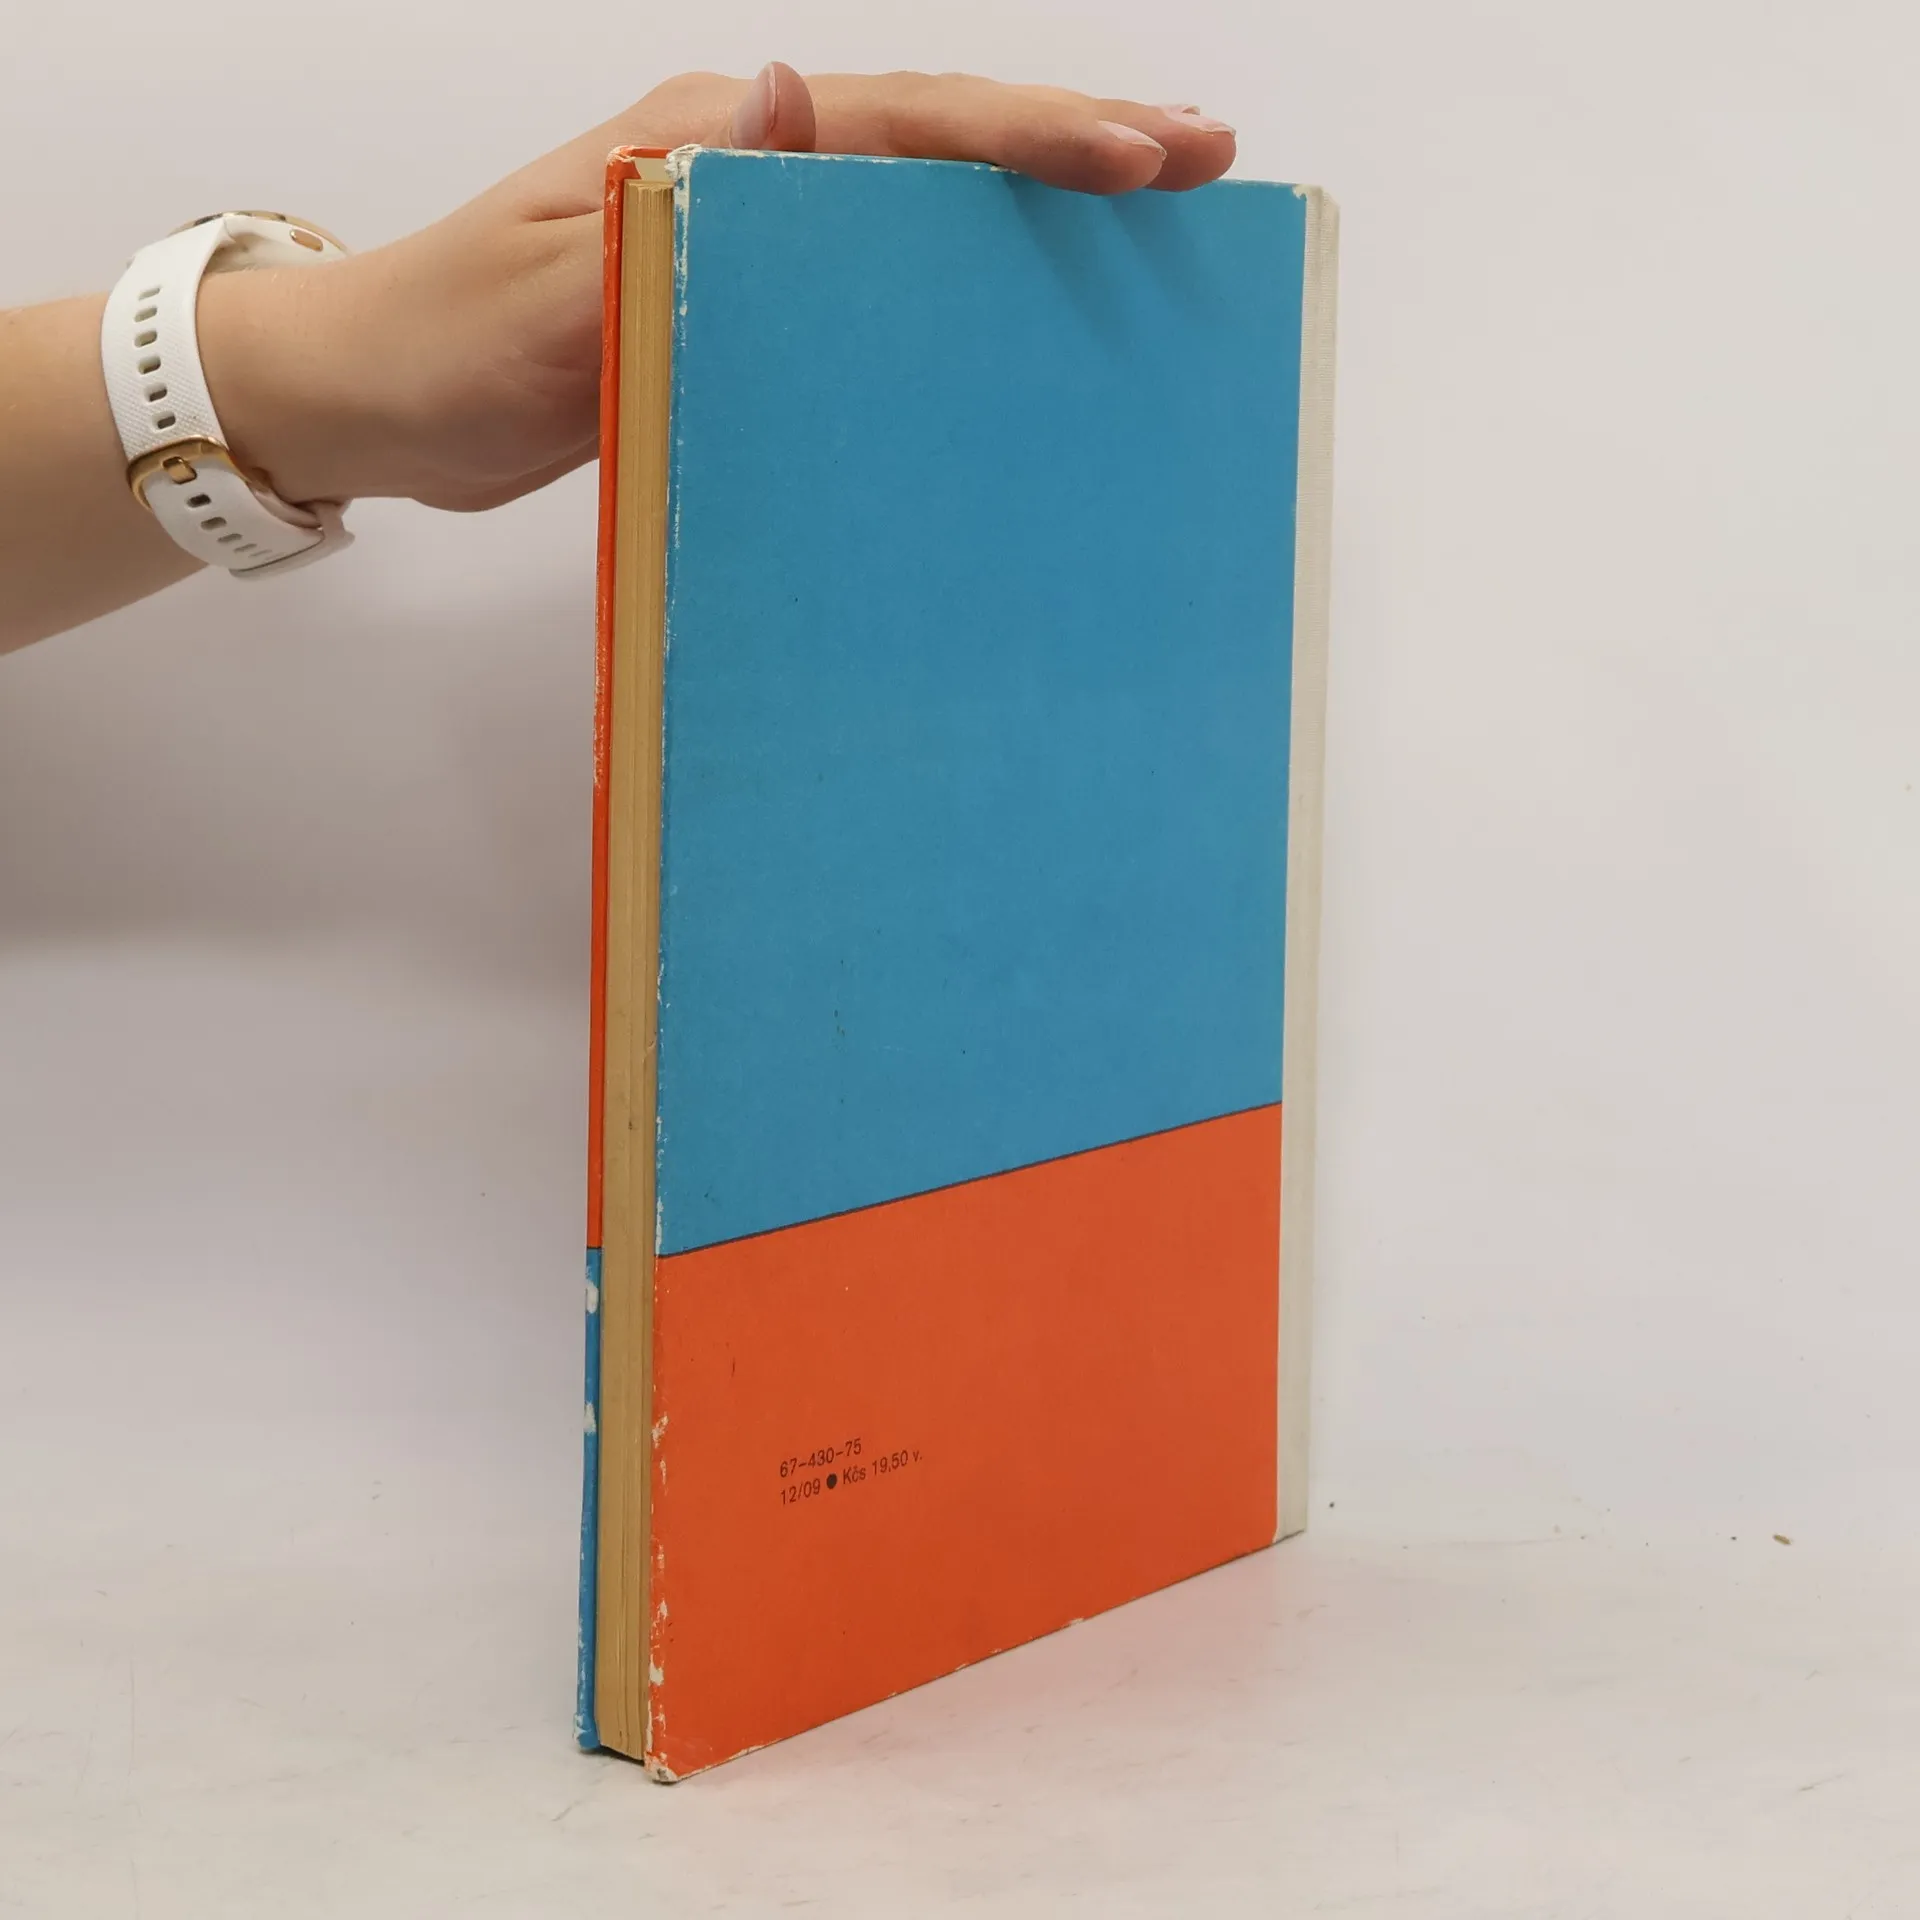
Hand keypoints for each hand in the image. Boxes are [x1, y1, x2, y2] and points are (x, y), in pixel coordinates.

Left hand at [198, 68, 1236, 514]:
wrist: (373, 402)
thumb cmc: (445, 346)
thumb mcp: (546, 280)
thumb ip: (662, 207)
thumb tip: (790, 100)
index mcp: (706, 143)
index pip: (896, 119)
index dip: (1021, 135)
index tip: (1137, 155)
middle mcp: (741, 169)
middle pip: (932, 143)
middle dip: (1066, 148)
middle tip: (1201, 162)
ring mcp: (746, 239)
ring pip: (914, 214)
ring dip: (1026, 218)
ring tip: (1146, 234)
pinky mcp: (737, 309)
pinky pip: (869, 293)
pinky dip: (952, 295)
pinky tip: (1011, 329)